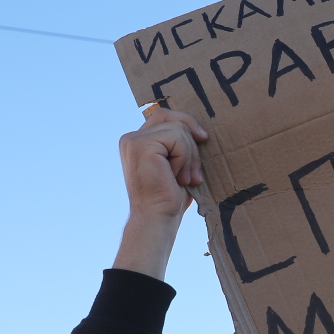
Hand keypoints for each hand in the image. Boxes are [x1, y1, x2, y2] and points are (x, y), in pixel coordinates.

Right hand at [113, 106, 209, 279]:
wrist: (158, 218)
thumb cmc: (170, 196)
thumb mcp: (178, 163)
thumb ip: (180, 143)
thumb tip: (199, 128)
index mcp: (137, 141)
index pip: (165, 116)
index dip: (187, 123)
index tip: (203, 139)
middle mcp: (131, 138)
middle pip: (173, 117)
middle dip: (191, 142)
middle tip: (195, 172)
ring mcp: (134, 140)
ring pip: (179, 129)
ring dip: (190, 156)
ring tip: (185, 179)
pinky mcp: (141, 145)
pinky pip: (177, 138)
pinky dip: (185, 158)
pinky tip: (176, 177)